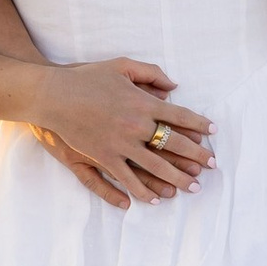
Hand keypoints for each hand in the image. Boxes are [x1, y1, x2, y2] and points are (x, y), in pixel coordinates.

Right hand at [35, 57, 214, 198]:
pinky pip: (126, 179)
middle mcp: (135, 125)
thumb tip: (173, 87)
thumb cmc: (86, 77)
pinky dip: (140, 190)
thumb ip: (150, 73)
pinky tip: (154, 199)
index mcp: (142, 102)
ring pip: (154, 167)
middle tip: (212, 165)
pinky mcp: (102, 157)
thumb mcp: (120, 66)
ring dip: (176, 178)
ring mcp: (119, 144)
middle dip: (196, 155)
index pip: (179, 115)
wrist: (53, 94)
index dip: (198, 124)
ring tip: (192, 187)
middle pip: (173, 144)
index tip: (213, 132)